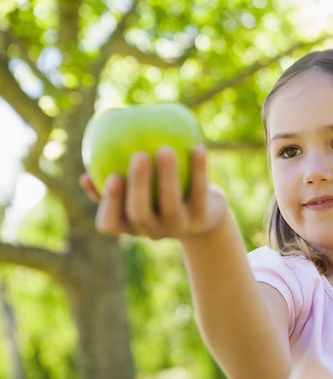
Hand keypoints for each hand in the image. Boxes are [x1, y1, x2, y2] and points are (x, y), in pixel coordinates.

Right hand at [79, 145, 227, 239]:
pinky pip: (199, 191)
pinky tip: (198, 147)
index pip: (110, 223)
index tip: (112, 176)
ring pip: (171, 204)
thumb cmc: (159, 198)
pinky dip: (199, 169)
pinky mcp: (203, 219)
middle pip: (140, 213)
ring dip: (168, 176)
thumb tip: (83, 175)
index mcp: (130, 225)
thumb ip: (111, 185)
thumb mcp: (136, 195)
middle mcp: (153, 231)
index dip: (109, 204)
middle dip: (138, 186)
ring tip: (165, 150)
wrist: (203, 218)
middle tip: (139, 156)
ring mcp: (179, 227)